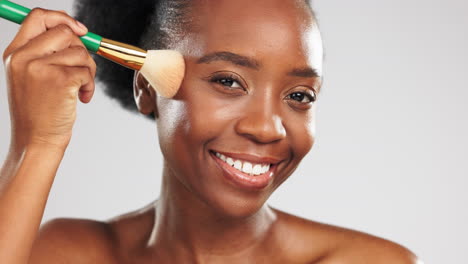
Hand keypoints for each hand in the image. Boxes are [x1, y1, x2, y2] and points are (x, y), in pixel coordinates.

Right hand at [2, 8, 96, 150]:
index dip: (63, 18)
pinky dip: (90, 85)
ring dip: (88, 71)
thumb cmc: (39, 111)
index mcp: (15, 52)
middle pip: (65, 31)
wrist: (36, 140)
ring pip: (80, 52)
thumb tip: (76, 29)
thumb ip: (46, 51)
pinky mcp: (60, 80)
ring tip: (79, 88)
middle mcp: (24, 57)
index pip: (38, 16)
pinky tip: (82, 98)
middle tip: (82, 70)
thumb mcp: (31, 76)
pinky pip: (87, 71)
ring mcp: (40, 68)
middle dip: (82, 49)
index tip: (80, 30)